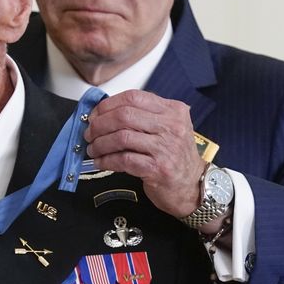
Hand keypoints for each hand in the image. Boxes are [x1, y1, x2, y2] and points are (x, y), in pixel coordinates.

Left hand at [83, 90, 205, 217]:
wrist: (194, 186)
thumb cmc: (176, 157)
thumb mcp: (167, 128)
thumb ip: (142, 117)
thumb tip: (103, 114)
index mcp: (172, 110)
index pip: (133, 97)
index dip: (108, 105)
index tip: (95, 115)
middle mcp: (171, 126)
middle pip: (124, 116)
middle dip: (100, 124)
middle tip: (89, 133)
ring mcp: (165, 147)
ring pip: (121, 137)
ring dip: (100, 144)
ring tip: (93, 149)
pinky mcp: (158, 168)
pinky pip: (123, 160)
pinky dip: (107, 160)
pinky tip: (101, 162)